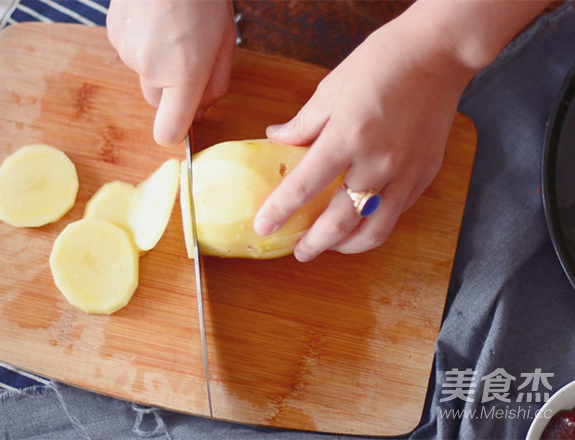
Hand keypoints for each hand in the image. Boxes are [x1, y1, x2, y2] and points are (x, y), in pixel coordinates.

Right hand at [107, 0, 236, 145]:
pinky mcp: (114, 36)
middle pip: (158, 102)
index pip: (168, 131)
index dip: (177, 132)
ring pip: (144, 75)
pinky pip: (131, 54)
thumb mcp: (225, 44)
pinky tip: (155, 22)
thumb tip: (201, 112)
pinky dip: (143, 46)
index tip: (185, 121)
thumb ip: (215, 85)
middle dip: (172, 91)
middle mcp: (151, 69)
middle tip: (188, 58)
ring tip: (172, 30)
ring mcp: (128, 52)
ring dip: (158, 64)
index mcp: (184, 75)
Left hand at [254, 15, 475, 261]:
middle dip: (314, 244)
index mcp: (347, 136)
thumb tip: (276, 138)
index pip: (305, 186)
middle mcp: (378, 161)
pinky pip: (397, 213)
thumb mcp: (332, 88)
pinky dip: (374, 225)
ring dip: (347, 246)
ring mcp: (406, 172)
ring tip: (330, 246)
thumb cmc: (383, 62)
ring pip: (374, 229)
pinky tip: (360, 223)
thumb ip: (303, 123)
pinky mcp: (425, 174)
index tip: (263, 227)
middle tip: (299, 251)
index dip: (280, 211)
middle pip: (340, 222)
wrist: (439, 53)